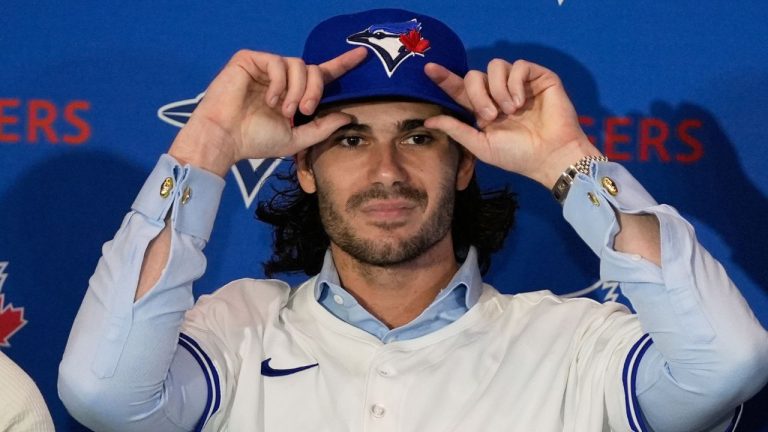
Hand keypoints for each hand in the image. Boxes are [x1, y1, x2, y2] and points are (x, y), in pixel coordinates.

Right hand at [169, 48, 367, 176]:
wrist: (225, 138)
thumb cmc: (255, 140)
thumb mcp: (297, 139)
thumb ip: (323, 127)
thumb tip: (349, 115)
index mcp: (294, 94)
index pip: (321, 75)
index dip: (342, 64)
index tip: (362, 54)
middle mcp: (283, 78)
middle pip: (313, 70)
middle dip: (314, 91)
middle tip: (303, 111)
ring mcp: (266, 68)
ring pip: (298, 64)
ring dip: (297, 90)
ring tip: (284, 110)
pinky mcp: (250, 60)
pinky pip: (278, 62)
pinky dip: (279, 83)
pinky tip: (269, 99)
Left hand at [424, 59, 600, 188]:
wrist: (550, 156)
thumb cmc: (517, 156)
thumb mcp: (481, 146)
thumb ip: (456, 130)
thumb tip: (428, 120)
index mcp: (483, 109)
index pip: (460, 89)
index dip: (445, 78)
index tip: (428, 70)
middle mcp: (498, 93)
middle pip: (474, 75)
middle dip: (477, 95)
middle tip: (490, 117)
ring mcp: (518, 84)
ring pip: (496, 66)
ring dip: (497, 89)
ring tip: (509, 111)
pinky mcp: (538, 77)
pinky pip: (519, 65)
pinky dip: (515, 83)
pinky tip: (520, 102)